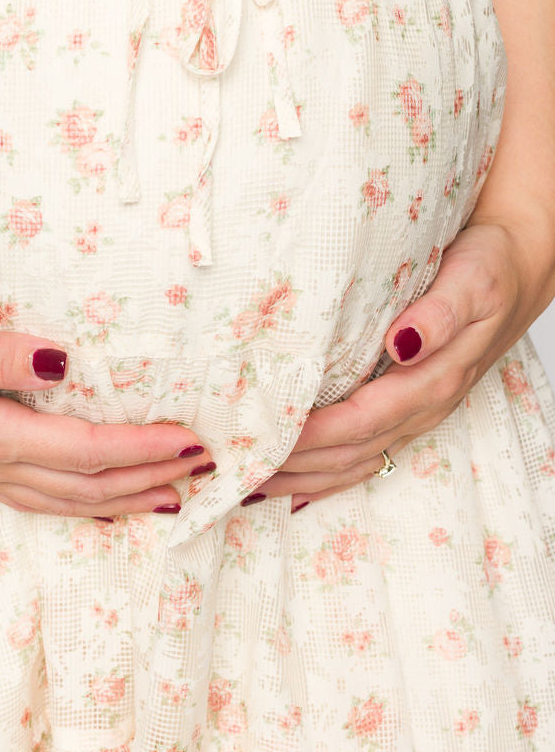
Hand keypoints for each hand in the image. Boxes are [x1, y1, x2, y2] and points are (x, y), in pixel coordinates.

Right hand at [0, 283, 208, 517]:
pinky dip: (85, 504)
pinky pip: (41, 499)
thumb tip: (63, 360)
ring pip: (66, 501)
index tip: (192, 438)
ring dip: (124, 500)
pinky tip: (104, 500)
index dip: (141, 449)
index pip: (82, 451)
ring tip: (178, 495)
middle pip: (84, 487)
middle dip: (150, 479)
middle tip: (211, 467)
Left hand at [251, 217, 554, 512]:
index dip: (311, 436)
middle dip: (292, 464)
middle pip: (348, 452)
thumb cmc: (490, 268)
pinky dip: (323, 475)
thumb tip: (402, 343)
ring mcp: (414, 414)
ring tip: (246, 480)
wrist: (517, 268)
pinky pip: (363, 456)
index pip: (359, 421)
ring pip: (352, 463)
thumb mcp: (472, 281)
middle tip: (234, 464)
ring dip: (301, 478)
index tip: (263, 438)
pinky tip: (289, 482)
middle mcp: (421, 408)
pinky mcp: (406, 410)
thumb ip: (439, 314)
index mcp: (432, 382)